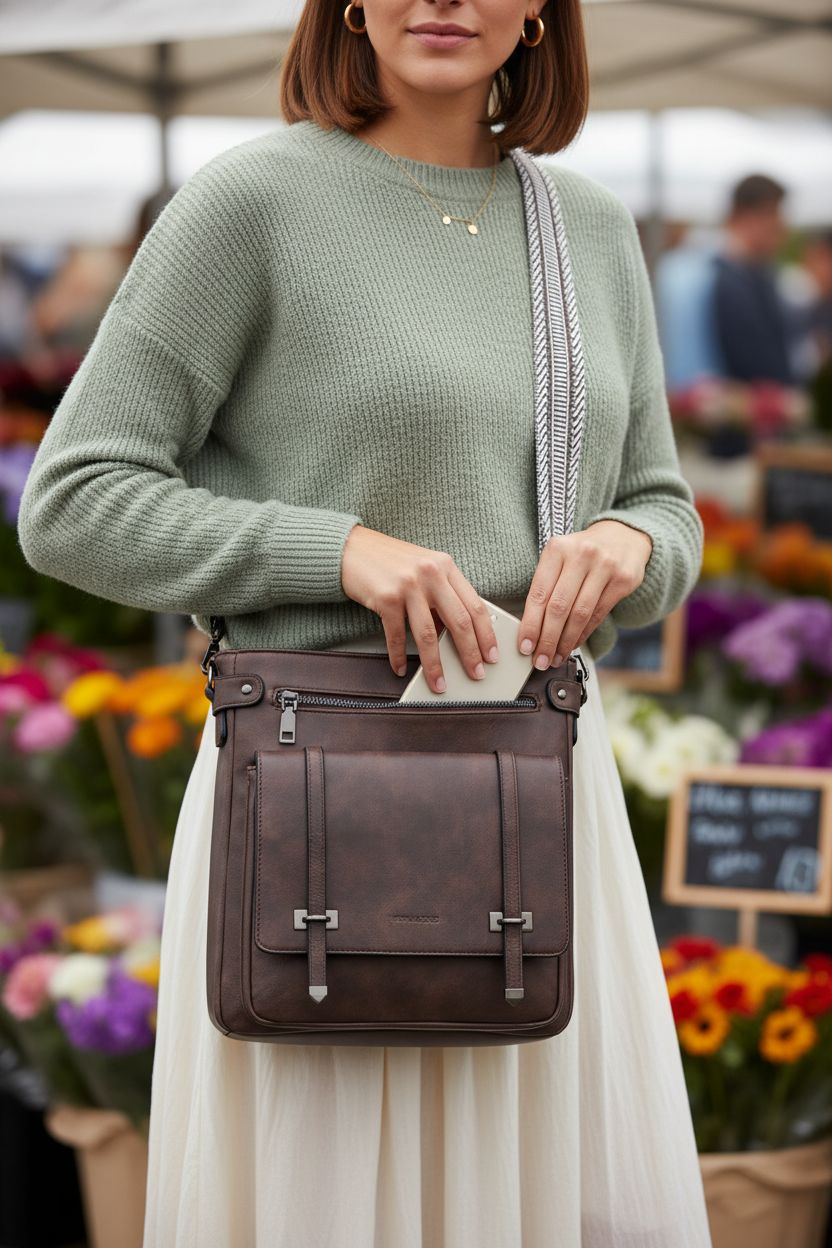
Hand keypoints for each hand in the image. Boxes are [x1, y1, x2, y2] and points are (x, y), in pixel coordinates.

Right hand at [341, 526, 499, 692]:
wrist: (352, 548)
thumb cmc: (389, 561)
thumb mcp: (424, 569)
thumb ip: (442, 595)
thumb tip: (452, 633)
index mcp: (446, 566)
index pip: (475, 605)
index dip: (486, 634)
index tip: (491, 654)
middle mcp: (430, 573)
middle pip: (459, 621)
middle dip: (470, 653)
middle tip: (476, 674)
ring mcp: (408, 585)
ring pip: (429, 634)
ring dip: (435, 664)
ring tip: (439, 683)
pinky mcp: (385, 597)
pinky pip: (396, 635)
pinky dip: (399, 656)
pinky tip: (401, 668)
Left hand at [518, 520, 652, 668]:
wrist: (623, 536)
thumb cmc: (583, 551)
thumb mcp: (560, 556)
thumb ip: (547, 585)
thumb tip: (531, 627)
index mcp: (558, 549)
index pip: (539, 593)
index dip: (530, 624)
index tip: (525, 645)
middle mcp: (581, 555)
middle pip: (559, 607)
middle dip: (547, 639)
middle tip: (540, 659)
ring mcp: (605, 566)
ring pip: (580, 614)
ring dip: (565, 641)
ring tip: (556, 656)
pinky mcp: (623, 580)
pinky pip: (598, 614)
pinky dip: (583, 634)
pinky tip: (573, 643)